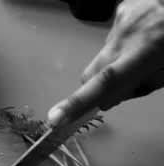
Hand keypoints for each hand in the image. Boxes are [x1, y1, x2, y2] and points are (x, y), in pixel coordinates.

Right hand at [49, 0, 163, 125]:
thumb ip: (144, 85)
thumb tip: (112, 99)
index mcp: (146, 50)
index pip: (105, 83)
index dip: (78, 103)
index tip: (55, 118)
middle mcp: (126, 36)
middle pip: (92, 74)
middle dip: (99, 87)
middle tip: (126, 86)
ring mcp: (120, 21)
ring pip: (104, 56)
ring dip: (117, 62)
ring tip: (145, 52)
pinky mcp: (120, 11)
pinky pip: (114, 37)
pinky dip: (125, 43)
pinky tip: (145, 35)